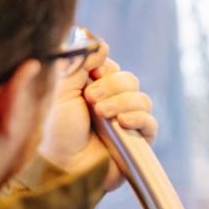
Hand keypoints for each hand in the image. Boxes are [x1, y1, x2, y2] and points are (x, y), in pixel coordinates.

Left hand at [39, 42, 156, 190]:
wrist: (64, 164)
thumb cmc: (57, 130)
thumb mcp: (63, 90)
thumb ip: (80, 64)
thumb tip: (102, 44)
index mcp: (93, 89)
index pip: (111, 67)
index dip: (104, 69)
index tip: (90, 76)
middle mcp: (112, 103)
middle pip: (129, 80)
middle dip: (112, 86)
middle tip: (91, 99)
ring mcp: (127, 121)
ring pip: (142, 99)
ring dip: (122, 102)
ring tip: (102, 114)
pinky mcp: (139, 140)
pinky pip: (151, 121)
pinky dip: (139, 118)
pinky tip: (123, 123)